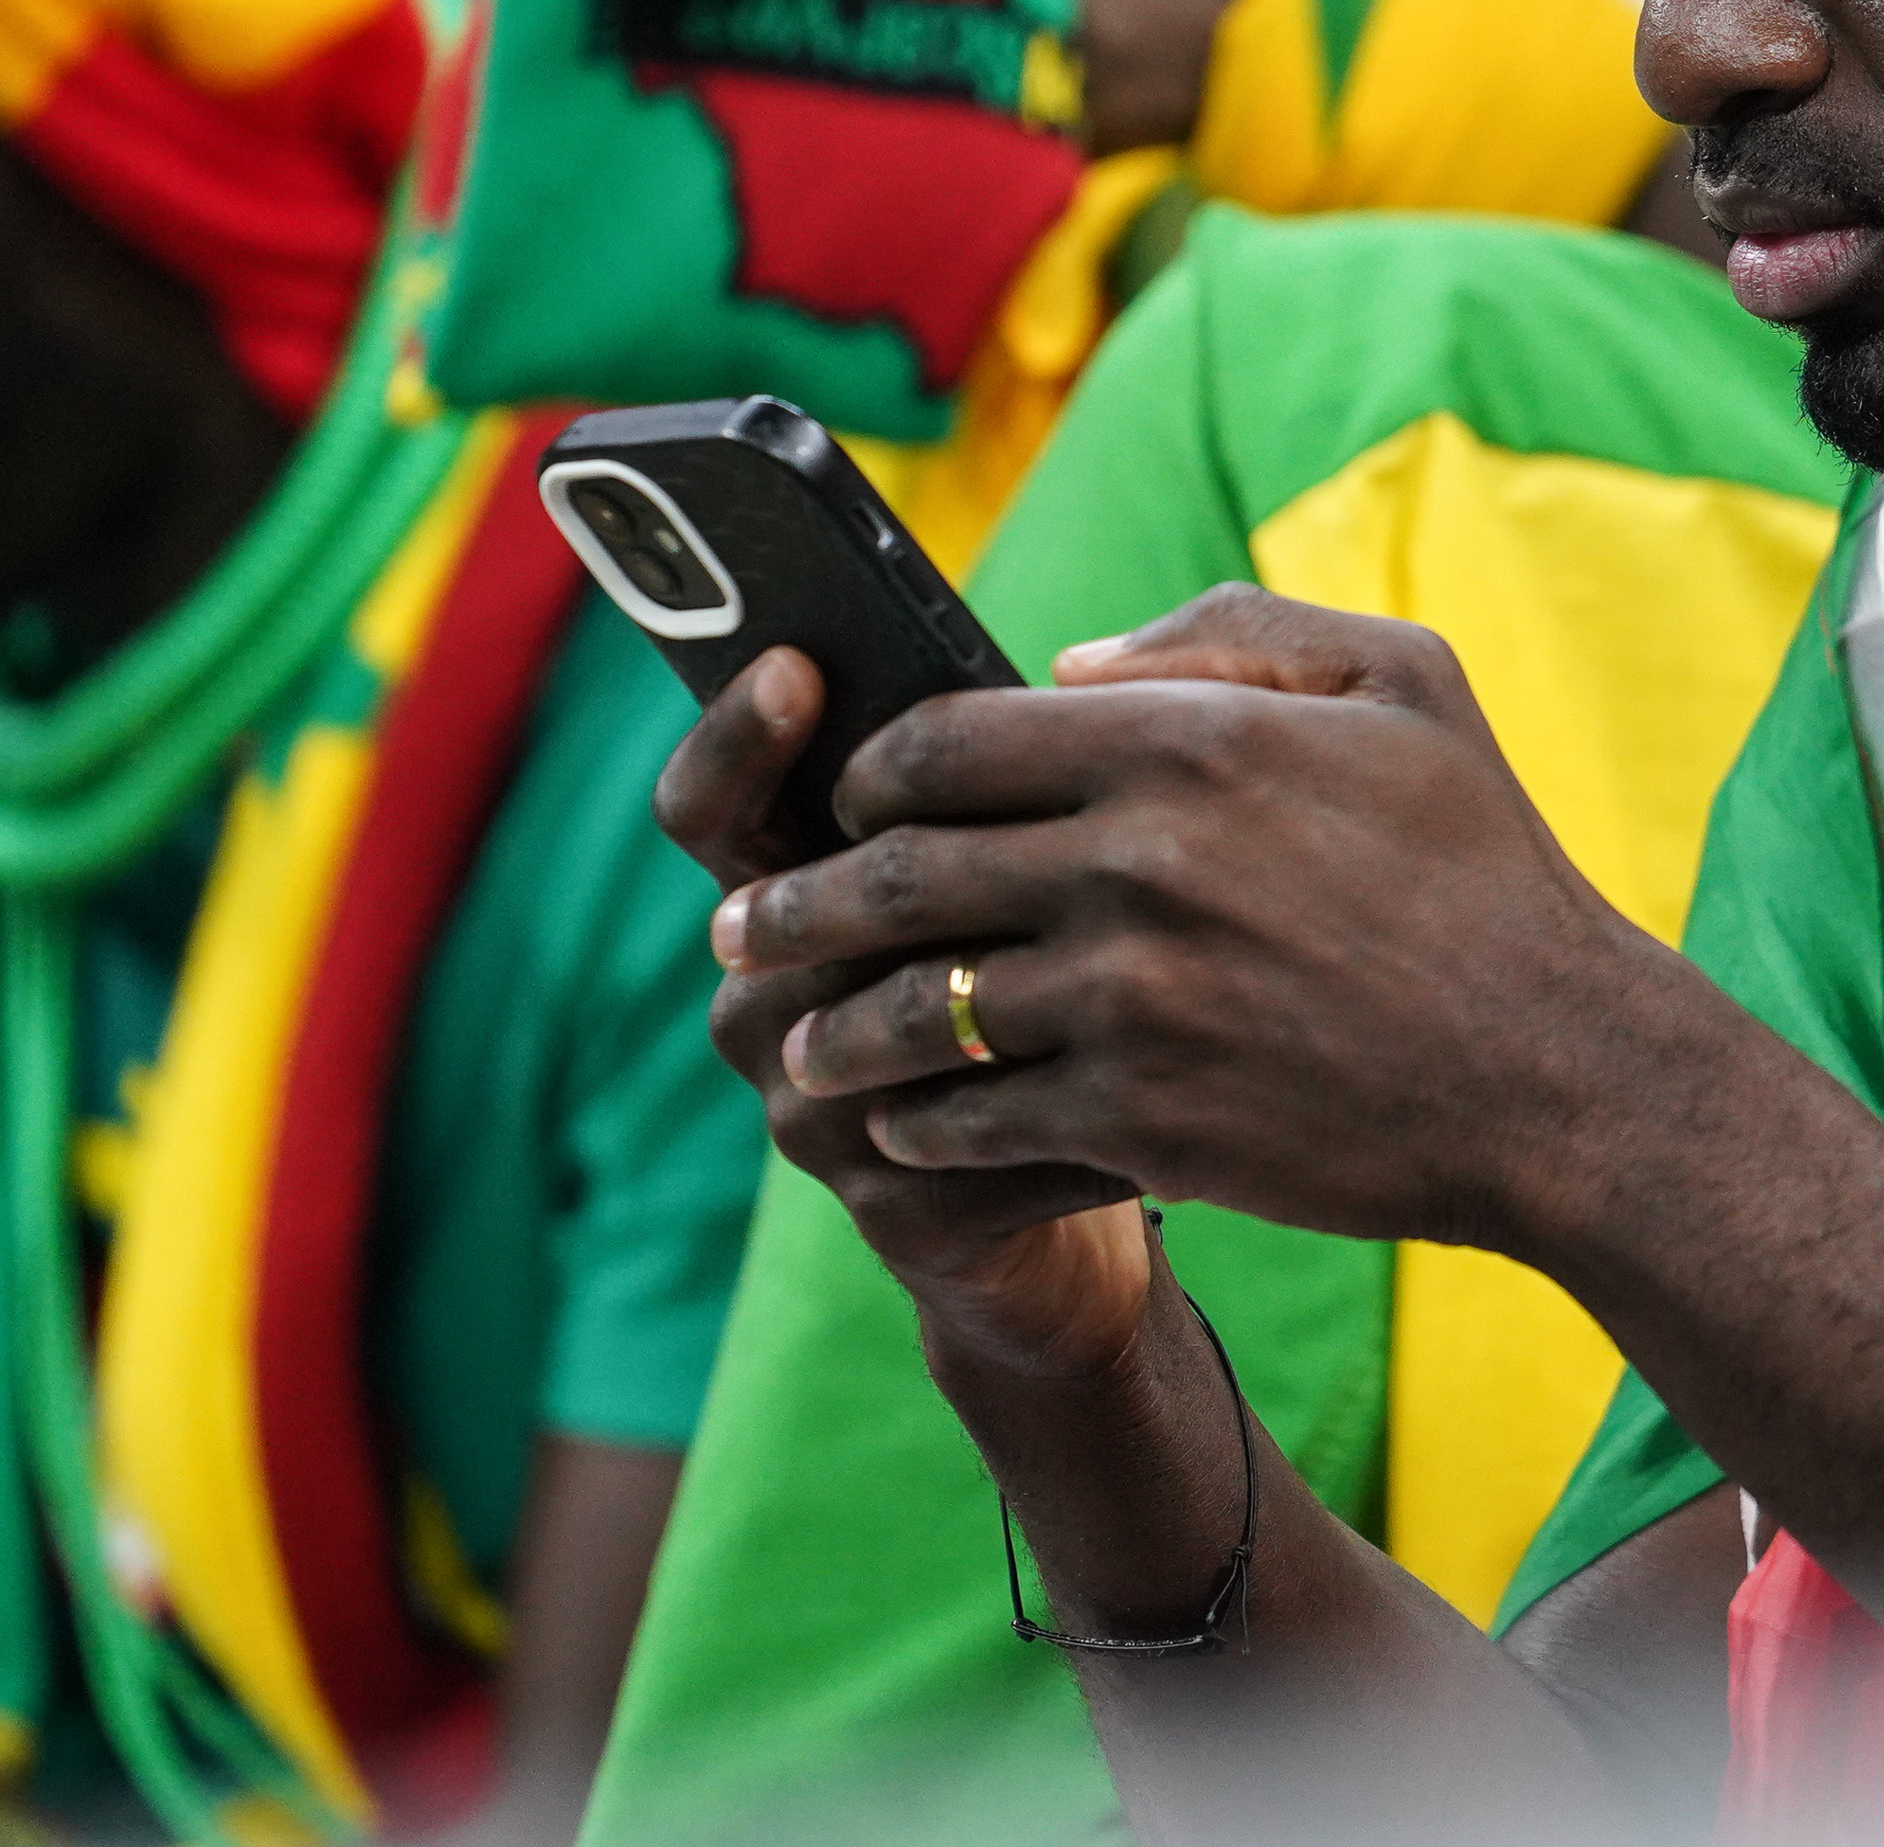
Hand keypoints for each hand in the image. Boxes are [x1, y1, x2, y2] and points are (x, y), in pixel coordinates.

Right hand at [658, 649, 1153, 1377]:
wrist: (1095, 1180)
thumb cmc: (1067, 969)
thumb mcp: (1032, 856)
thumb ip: (1028, 761)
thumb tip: (1079, 669)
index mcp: (791, 896)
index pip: (712, 809)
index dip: (735, 737)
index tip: (797, 666)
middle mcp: (771, 1007)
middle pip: (788, 921)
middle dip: (893, 872)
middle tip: (1006, 825)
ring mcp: (818, 1121)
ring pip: (876, 1033)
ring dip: (994, 992)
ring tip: (1111, 959)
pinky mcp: (897, 1218)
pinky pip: (977, 1150)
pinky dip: (1078, 1118)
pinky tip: (1171, 1095)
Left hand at [683, 590, 1728, 1288]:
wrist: (1562, 1072)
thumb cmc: (1489, 866)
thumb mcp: (1406, 683)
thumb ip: (1236, 633)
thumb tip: (1073, 662)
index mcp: (1185, 742)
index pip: (948, 738)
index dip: (867, 768)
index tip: (844, 797)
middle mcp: (1139, 863)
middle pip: (897, 873)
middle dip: (800, 902)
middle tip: (751, 922)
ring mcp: (1134, 998)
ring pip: (915, 1011)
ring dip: (834, 1027)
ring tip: (798, 1041)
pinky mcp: (1144, 1118)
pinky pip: (976, 1119)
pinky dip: (921, 1125)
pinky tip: (906, 1125)